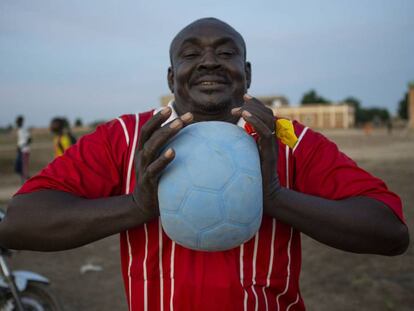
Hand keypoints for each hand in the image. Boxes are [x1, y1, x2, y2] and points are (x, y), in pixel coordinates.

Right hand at [131, 107, 192, 221]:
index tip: (171, 108)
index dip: (157, 118)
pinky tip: (174, 152)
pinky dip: (163, 159)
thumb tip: (193, 141)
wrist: (143, 206)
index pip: (148, 130)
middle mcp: (141, 157)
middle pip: (150, 135)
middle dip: (164, 122)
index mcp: (144, 150)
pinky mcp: (148, 182)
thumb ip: (169, 151)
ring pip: (151, 148)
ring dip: (165, 134)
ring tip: (180, 124)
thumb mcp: (160, 164)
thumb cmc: (158, 181)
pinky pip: (154, 169)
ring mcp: (143, 168)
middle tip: (181, 115)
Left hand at [231, 94, 280, 211]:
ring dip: (254, 109)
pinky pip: (265, 131)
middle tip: (242, 99)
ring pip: (268, 119)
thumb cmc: (253, 177)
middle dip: (254, 103)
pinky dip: (256, 121)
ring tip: (242, 107)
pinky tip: (245, 116)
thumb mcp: (244, 156)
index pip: (264, 114)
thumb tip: (222, 137)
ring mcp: (272, 143)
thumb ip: (239, 144)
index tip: (243, 96)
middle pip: (268, 112)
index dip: (255, 103)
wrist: (265, 193)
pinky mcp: (270, 150)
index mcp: (265, 137)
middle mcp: (271, 137)